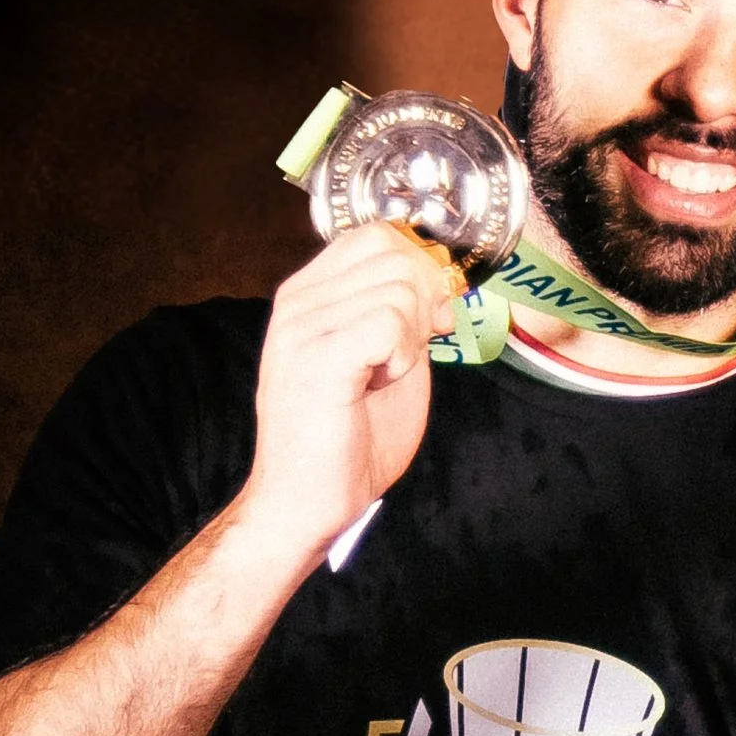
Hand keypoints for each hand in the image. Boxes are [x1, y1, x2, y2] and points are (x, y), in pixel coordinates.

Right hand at [234, 223, 459, 574]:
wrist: (307, 500)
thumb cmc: (348, 438)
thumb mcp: (383, 359)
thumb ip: (402, 315)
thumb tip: (438, 282)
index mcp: (308, 294)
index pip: (376, 235)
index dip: (419, 270)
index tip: (429, 320)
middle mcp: (298, 301)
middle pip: (394, 253)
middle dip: (425, 301)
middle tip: (412, 352)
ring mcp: (302, 326)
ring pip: (398, 287)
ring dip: (413, 336)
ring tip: (385, 374)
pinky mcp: (316, 358)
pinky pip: (389, 321)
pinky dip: (403, 354)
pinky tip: (382, 382)